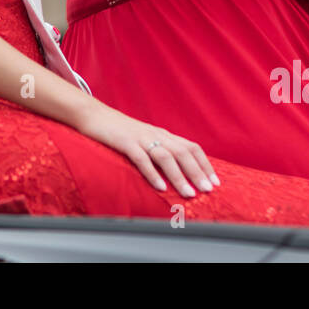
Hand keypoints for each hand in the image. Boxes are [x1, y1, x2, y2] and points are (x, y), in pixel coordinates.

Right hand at [76, 102, 220, 196]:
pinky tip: (160, 187)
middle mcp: (156, 135)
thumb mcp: (144, 139)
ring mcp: (141, 138)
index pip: (191, 147)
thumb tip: (174, 171)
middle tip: (208, 190)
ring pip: (165, 157)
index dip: (204, 164)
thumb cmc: (119, 131)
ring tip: (189, 193)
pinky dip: (152, 173)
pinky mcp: (125, 142)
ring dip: (179, 176)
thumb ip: (158, 151)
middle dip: (197, 172)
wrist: (93, 115)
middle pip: (182, 152)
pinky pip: (141, 158)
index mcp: (162, 135)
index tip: (215, 182)